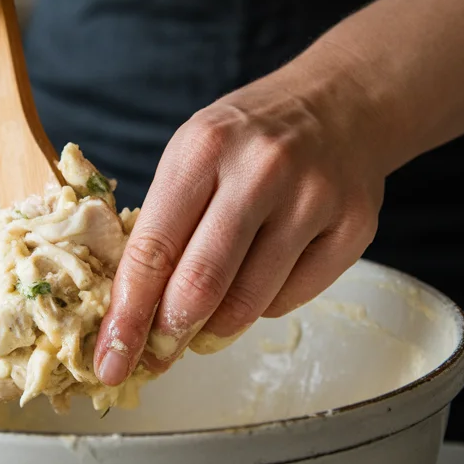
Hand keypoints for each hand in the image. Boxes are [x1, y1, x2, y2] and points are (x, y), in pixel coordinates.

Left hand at [93, 63, 386, 384]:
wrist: (339, 103)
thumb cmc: (247, 138)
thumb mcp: (192, 155)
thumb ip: (163, 224)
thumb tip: (132, 312)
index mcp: (203, 149)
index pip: (153, 249)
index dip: (127, 314)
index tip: (110, 359)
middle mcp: (260, 171)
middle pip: (201, 285)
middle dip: (169, 335)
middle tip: (156, 355)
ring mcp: (313, 200)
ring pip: (249, 303)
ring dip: (215, 330)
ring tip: (203, 326)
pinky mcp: (353, 228)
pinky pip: (291, 299)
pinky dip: (261, 308)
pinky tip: (255, 284)